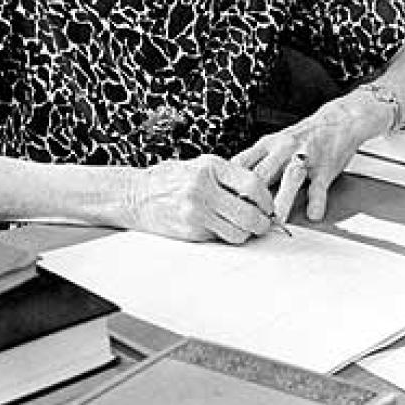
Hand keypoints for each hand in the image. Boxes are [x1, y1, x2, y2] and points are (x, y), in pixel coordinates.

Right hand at [127, 155, 273, 243]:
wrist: (137, 195)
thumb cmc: (172, 178)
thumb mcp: (201, 165)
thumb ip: (229, 176)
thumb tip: (261, 194)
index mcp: (210, 167)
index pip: (252, 185)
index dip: (266, 199)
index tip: (268, 205)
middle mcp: (203, 189)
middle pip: (249, 214)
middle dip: (262, 222)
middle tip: (264, 223)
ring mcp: (196, 213)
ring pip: (237, 232)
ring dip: (245, 233)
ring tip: (242, 226)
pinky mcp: (191, 232)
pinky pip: (220, 238)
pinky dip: (224, 235)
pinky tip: (218, 226)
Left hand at [232, 94, 389, 222]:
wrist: (338, 121)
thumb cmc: (302, 137)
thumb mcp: (274, 143)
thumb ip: (257, 163)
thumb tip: (233, 186)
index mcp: (266, 145)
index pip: (242, 163)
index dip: (231, 183)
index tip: (225, 202)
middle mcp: (283, 149)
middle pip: (262, 173)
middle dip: (253, 196)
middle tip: (245, 218)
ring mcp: (304, 157)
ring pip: (290, 179)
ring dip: (282, 200)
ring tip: (276, 220)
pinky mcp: (325, 167)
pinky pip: (320, 186)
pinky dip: (316, 201)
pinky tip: (312, 213)